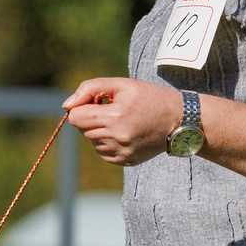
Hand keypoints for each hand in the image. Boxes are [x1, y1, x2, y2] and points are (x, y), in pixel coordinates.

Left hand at [62, 78, 180, 165]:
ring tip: (123, 122)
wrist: (178, 120)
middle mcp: (117, 138)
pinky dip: (109, 143)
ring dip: (100, 131)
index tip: (95, 102)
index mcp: (115, 116)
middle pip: (83, 130)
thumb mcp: (122, 84)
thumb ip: (90, 89)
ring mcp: (121, 152)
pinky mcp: (125, 161)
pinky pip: (103, 152)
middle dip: (92, 118)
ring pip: (93, 141)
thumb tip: (67, 106)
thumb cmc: (148, 97)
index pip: (76, 118)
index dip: (82, 108)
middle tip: (113, 110)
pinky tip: (126, 134)